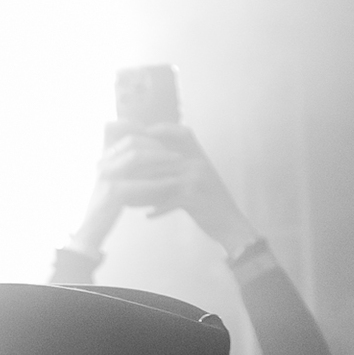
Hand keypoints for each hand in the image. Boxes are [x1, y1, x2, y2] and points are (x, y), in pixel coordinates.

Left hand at [93, 124, 259, 258]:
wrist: (231, 224)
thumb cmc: (210, 203)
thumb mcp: (198, 180)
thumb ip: (179, 169)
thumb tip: (149, 167)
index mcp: (198, 156)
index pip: (181, 134)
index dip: (162, 130)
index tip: (141, 134)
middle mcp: (198, 163)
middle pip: (162, 158)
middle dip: (141, 166)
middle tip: (122, 173)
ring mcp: (197, 179)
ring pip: (162, 180)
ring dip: (144, 190)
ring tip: (128, 197)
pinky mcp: (196, 198)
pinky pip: (171, 201)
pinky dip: (159, 209)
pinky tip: (148, 215)